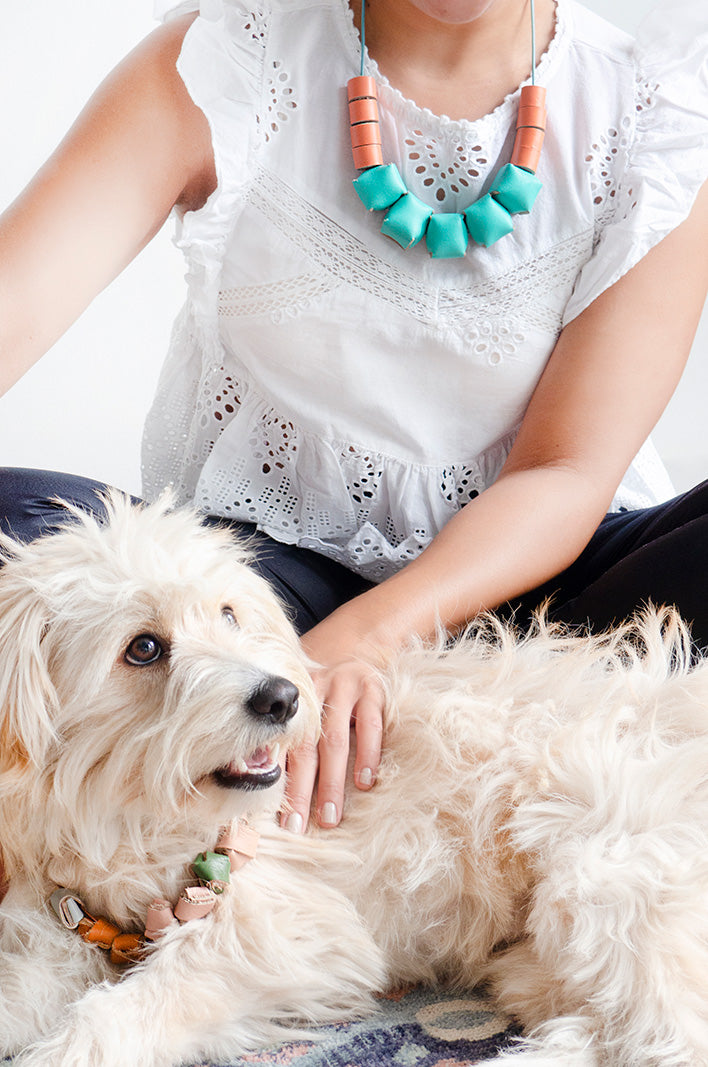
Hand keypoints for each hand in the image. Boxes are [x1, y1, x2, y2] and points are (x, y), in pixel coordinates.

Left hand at [280, 602, 386, 831]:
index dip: (278, 781)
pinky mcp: (372, 688)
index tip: (278, 817)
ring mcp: (344, 686)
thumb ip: (293, 740)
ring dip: (331, 781)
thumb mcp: (310, 711)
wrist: (364, 650)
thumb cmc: (332, 697)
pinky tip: (365, 782)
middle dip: (301, 790)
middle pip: (304, 747)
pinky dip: (367, 755)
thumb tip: (272, 789)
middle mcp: (314, 690)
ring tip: (330, 815)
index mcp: (293, 701)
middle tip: (300, 826)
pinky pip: (370, 726)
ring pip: (334, 740)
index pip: (282, 745)